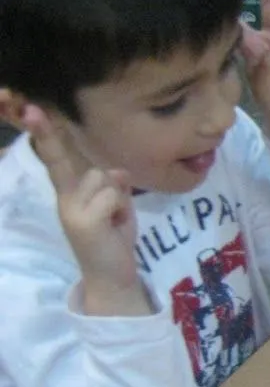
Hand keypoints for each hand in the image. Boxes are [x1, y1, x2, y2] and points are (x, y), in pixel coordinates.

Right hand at [0, 95, 147, 316]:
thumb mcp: (117, 204)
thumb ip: (113, 184)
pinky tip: (115, 227)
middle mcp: (64, 198)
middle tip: (79, 173)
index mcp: (69, 192)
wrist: (112, 276)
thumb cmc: (113, 237)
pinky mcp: (83, 220)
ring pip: (106, 179)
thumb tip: (115, 172)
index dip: (45, 134)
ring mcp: (70, 209)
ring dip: (120, 200)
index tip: (31, 110)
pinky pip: (112, 195)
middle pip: (88, 166)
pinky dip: (122, 210)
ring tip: (115, 221)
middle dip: (91, 170)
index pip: (57, 158)